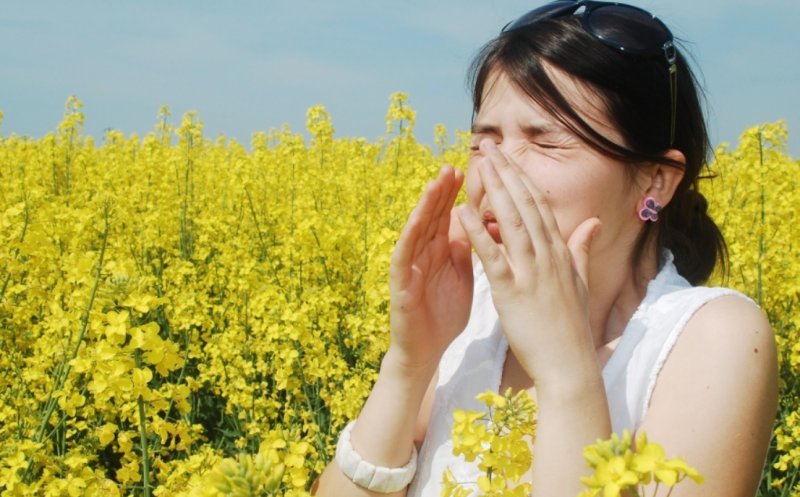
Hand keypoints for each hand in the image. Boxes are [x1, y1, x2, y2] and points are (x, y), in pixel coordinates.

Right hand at [387, 165, 473, 375]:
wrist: (427, 350)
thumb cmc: (444, 315)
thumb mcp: (462, 276)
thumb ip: (465, 250)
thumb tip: (476, 223)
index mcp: (441, 251)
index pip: (449, 215)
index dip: (458, 194)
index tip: (473, 170)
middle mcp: (423, 253)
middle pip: (433, 216)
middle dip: (442, 191)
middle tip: (453, 166)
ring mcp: (410, 266)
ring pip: (417, 229)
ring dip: (425, 206)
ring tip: (435, 183)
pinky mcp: (400, 283)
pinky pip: (403, 256)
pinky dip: (410, 236)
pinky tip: (417, 220)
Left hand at [456, 140, 600, 386]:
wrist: (569, 364)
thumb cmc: (571, 327)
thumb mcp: (579, 283)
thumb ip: (581, 249)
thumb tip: (593, 223)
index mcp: (560, 252)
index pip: (539, 206)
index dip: (522, 178)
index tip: (508, 158)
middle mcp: (547, 256)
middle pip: (525, 205)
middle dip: (507, 172)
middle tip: (489, 147)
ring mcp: (531, 272)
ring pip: (511, 222)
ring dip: (494, 190)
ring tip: (479, 165)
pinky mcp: (512, 291)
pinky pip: (492, 256)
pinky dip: (477, 232)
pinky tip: (461, 212)